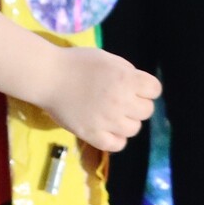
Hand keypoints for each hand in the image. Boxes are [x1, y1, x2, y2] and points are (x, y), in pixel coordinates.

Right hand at [34, 47, 158, 151]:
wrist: (48, 76)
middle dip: (137, 104)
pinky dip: (116, 139)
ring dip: (127, 122)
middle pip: (147, 111)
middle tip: (122, 100)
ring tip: (113, 115)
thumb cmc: (78, 63)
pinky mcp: (92, 134)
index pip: (155, 90)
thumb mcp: (109, 59)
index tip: (136, 87)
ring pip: (134, 129)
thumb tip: (139, 87)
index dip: (147, 88)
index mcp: (126, 79)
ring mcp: (107, 120)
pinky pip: (117, 145)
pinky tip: (108, 130)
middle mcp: (121, 101)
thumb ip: (127, 73)